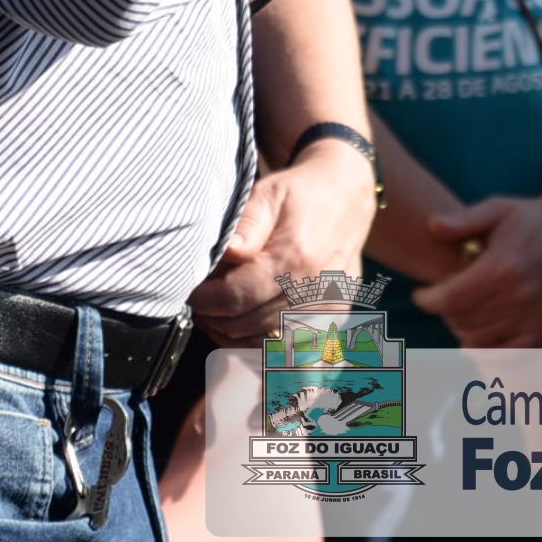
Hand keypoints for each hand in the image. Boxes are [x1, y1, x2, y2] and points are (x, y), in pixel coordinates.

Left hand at [188, 140, 378, 343]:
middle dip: (215, 316)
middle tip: (204, 299)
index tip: (193, 291)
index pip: (236, 298)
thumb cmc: (302, 193)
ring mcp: (328, 307)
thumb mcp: (269, 193)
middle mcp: (316, 289)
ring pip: (264, 343)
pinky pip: (288, 348)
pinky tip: (247, 323)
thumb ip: (247, 224)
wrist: (349, 196)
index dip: (205, 300)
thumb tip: (228, 253)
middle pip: (246, 325)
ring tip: (221, 310)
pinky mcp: (335, 317)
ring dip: (234, 333)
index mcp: (295, 257)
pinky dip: (262, 342)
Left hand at [410, 169, 541, 348]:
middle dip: (445, 312)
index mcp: (503, 266)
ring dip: (463, 328)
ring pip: (482, 338)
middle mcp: (520, 295)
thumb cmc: (533, 217)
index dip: (428, 300)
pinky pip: (509, 353)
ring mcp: (536, 315)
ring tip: (459, 312)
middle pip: (463, 320)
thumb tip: (432, 226)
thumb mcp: (497, 208)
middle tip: (442, 299)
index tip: (420, 295)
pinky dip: (488, 351)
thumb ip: (463, 220)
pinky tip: (476, 339)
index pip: (451, 298)